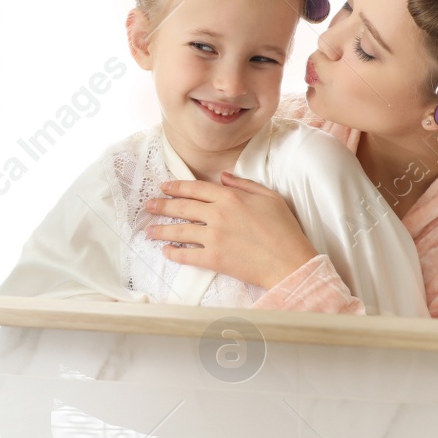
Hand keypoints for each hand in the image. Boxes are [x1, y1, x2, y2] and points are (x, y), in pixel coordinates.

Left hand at [145, 172, 318, 288]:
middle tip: (149, 206)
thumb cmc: (284, 229)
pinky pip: (187, 254)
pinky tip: (166, 251)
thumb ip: (244, 184)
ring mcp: (213, 237)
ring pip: (179, 230)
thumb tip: (224, 176)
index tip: (164, 187)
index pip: (195, 188)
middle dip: (162, 206)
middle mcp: (217, 214)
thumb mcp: (269, 197)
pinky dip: (174, 252)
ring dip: (161, 230)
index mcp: (230, 197)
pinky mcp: (213, 258)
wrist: (289, 261)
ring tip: (149, 231)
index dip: (177, 187)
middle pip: (182, 207)